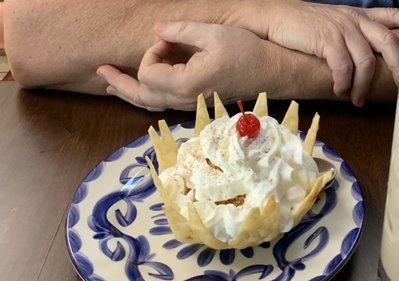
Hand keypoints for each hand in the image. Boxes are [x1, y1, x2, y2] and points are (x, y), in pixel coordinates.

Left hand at [96, 22, 271, 110]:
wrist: (269, 73)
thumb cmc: (245, 53)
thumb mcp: (212, 34)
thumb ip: (180, 31)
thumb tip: (157, 29)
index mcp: (186, 84)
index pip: (148, 72)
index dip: (152, 52)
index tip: (170, 38)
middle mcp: (184, 100)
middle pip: (141, 96)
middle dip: (120, 81)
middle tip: (101, 69)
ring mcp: (189, 104)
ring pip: (150, 104)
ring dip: (129, 92)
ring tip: (111, 84)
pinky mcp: (194, 102)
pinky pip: (162, 103)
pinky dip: (145, 96)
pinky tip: (138, 91)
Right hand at [256, 2, 398, 105]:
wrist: (276, 18)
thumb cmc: (304, 26)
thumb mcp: (333, 25)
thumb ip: (352, 37)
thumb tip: (365, 62)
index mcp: (358, 15)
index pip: (392, 14)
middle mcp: (355, 20)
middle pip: (388, 42)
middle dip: (398, 67)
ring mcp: (341, 29)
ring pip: (366, 61)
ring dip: (363, 86)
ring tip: (358, 101)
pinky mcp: (326, 40)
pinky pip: (343, 67)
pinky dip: (343, 83)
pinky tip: (339, 91)